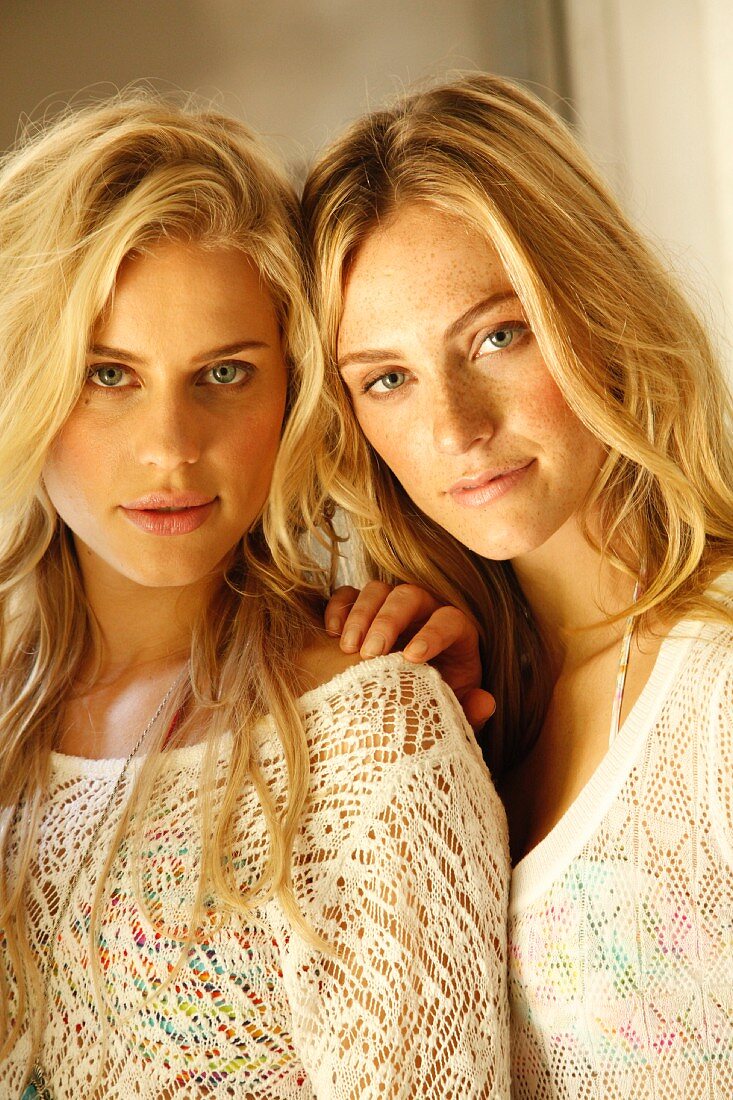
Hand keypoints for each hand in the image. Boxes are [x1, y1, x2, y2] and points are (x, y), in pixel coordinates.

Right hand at [325, 581, 494, 730]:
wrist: (407, 704)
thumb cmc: (435, 703)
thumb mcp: (454, 709)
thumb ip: (470, 710)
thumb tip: (485, 701)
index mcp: (455, 632)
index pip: (449, 619)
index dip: (432, 634)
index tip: (412, 658)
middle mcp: (425, 611)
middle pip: (409, 596)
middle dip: (388, 621)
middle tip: (370, 654)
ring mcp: (392, 607)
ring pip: (377, 590)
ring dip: (360, 615)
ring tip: (347, 649)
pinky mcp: (363, 610)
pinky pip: (348, 594)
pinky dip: (338, 607)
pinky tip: (330, 633)